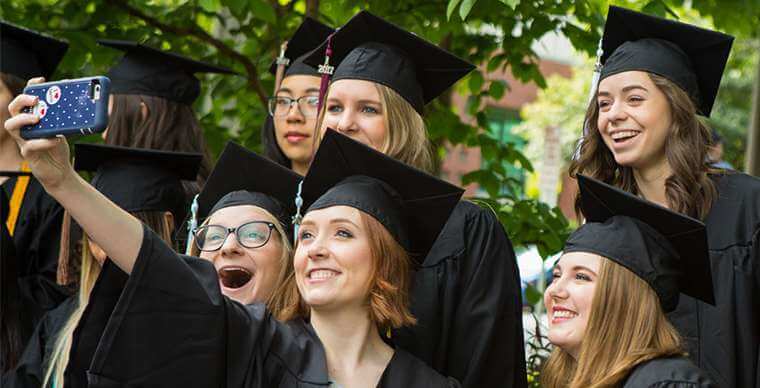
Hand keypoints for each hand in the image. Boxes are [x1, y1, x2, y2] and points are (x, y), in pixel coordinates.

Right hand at [4, 77, 73, 191]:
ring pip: (11, 126)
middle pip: (13, 109)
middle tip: (36, 100)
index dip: (30, 87)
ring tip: (38, 119)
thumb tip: (78, 100)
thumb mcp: (63, 129)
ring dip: (24, 119)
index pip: (25, 99)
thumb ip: (65, 117)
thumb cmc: (58, 147)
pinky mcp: (28, 154)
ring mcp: (23, 140)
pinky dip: (42, 142)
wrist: (60, 171)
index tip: (41, 80)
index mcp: (31, 118)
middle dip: (22, 101)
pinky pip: (29, 146)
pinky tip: (54, 140)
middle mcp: (24, 127)